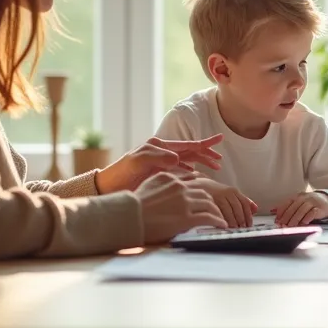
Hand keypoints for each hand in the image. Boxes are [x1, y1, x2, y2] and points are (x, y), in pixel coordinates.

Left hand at [96, 135, 223, 194]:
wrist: (108, 187)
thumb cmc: (120, 173)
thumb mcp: (137, 162)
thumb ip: (157, 157)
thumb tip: (177, 158)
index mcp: (159, 146)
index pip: (186, 145)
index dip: (204, 144)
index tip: (219, 140)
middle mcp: (162, 152)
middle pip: (190, 152)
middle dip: (206, 155)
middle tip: (219, 160)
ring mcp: (161, 163)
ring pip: (187, 160)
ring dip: (200, 163)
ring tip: (214, 167)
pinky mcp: (159, 173)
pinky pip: (180, 170)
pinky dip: (190, 171)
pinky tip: (196, 175)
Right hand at [135, 172, 226, 242]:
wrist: (129, 217)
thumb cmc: (134, 205)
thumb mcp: (148, 184)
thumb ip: (162, 182)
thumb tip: (171, 184)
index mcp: (171, 178)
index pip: (193, 181)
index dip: (201, 189)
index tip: (206, 196)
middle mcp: (180, 188)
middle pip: (204, 192)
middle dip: (211, 201)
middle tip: (216, 209)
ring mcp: (185, 202)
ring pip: (209, 203)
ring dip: (217, 212)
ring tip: (221, 218)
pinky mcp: (187, 218)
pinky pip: (209, 218)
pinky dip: (218, 221)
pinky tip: (221, 225)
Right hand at [189, 177, 256, 226]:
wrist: (200, 186)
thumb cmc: (218, 194)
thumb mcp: (231, 196)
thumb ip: (243, 202)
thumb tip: (256, 209)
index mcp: (234, 192)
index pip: (245, 203)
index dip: (248, 215)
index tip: (249, 224)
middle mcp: (227, 192)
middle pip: (237, 207)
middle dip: (240, 219)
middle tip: (242, 228)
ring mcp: (218, 196)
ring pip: (228, 210)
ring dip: (232, 220)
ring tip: (234, 229)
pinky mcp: (209, 200)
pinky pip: (217, 211)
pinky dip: (221, 218)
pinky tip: (223, 225)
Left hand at [270, 192, 327, 226]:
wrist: (327, 201)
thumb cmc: (310, 204)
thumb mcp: (298, 203)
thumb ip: (287, 207)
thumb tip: (272, 210)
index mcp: (297, 197)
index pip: (287, 203)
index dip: (281, 212)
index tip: (277, 220)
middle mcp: (304, 198)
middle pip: (293, 207)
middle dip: (287, 217)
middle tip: (282, 225)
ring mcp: (312, 202)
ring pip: (301, 210)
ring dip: (295, 219)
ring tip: (291, 227)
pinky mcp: (320, 208)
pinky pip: (312, 213)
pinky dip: (307, 218)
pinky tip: (303, 223)